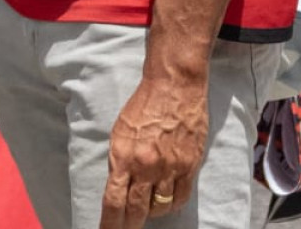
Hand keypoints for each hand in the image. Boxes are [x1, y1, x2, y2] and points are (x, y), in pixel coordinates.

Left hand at [99, 72, 208, 227]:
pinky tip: (166, 200)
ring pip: (160, 208)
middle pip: (136, 211)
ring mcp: (170, 167)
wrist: (174, 86)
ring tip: (148, 205)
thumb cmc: (144, 105)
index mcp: (123, 156)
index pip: (113, 202)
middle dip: (129, 225)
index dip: (110, 225)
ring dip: (152, 211)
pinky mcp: (190, 165)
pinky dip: (171, 203)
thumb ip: (119, 162)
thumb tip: (118, 188)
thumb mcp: (120, 132)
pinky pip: (180, 198)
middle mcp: (146, 166)